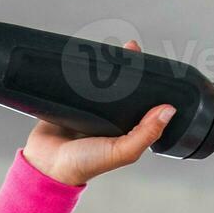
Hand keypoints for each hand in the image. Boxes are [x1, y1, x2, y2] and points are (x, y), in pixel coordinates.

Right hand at [22, 39, 176, 185]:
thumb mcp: (121, 151)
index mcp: (126, 129)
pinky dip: (82, 70)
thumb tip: (168, 110)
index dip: (150, 84)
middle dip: (128, 68)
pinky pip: (77, 82)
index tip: (154, 64)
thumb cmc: (84, 164)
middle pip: (123, 88)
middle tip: (130, 48)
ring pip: (101, 82)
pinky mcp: (69, 102)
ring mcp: (89, 109)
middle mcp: (110, 118)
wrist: (45, 165)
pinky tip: (86, 57)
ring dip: (105, 66)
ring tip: (111, 48)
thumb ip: (145, 134)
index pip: (143, 102)